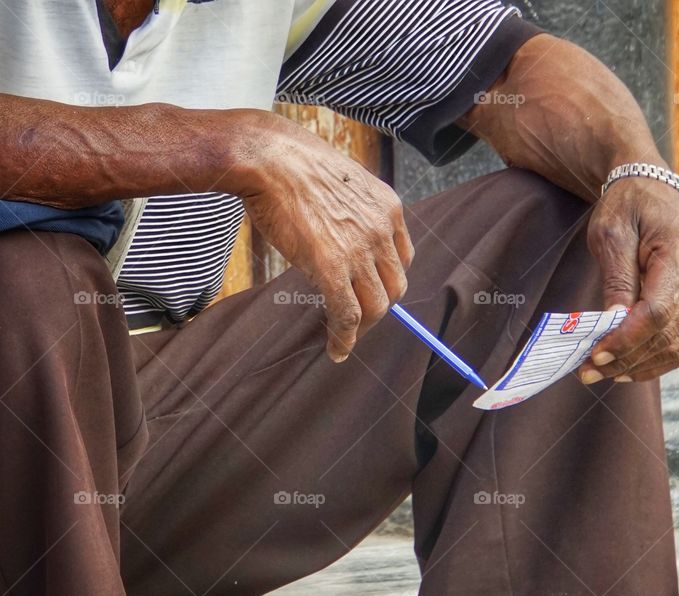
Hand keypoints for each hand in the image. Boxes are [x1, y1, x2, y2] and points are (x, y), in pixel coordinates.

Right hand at [237, 113, 413, 361]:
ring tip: (345, 337)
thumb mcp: (342, 179)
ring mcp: (359, 250)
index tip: (371, 289)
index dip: (387, 279)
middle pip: (395, 287)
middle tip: (358, 320)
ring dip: (362, 327)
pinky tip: (337, 349)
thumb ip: (352, 208)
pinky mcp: (331, 267)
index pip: (403, 258)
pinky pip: (348, 314)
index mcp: (388, 207)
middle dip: (378, 308)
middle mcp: (382, 230)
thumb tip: (341, 231)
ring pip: (376, 306)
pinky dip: (345, 338)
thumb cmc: (292, 162)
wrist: (267, 156)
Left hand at [577, 176, 678, 382]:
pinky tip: (627, 366)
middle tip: (587, 371)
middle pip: (667, 336)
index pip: (656, 313)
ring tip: (602, 372)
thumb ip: (616, 280)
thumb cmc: (629, 206)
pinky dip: (656, 361)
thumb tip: (613, 324)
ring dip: (640, 367)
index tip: (594, 354)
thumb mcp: (611, 235)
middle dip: (625, 359)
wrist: (655, 190)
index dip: (626, 340)